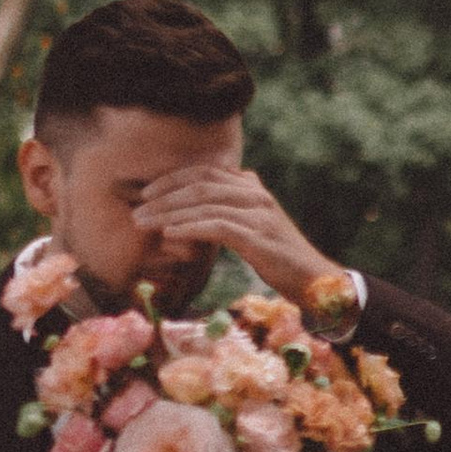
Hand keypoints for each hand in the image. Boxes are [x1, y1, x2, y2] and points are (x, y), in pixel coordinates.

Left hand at [130, 159, 335, 307]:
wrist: (313, 279)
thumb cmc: (278, 258)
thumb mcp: (253, 226)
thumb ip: (231, 210)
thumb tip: (196, 209)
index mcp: (252, 187)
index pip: (205, 172)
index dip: (172, 179)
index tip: (146, 193)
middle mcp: (255, 194)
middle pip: (200, 184)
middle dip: (164, 196)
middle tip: (137, 210)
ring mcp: (258, 213)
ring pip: (204, 203)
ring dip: (168, 213)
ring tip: (144, 223)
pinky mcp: (257, 236)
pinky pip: (216, 226)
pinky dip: (189, 227)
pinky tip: (169, 234)